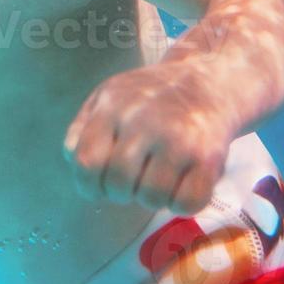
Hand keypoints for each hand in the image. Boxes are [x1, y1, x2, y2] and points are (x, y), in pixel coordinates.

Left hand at [62, 64, 236, 214]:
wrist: (211, 79)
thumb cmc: (151, 95)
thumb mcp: (108, 96)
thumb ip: (83, 127)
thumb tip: (73, 159)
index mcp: (113, 106)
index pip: (86, 163)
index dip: (89, 185)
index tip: (100, 186)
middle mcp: (144, 121)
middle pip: (118, 184)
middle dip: (121, 194)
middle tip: (132, 184)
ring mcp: (178, 139)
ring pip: (151, 198)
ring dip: (151, 198)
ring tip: (157, 179)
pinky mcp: (209, 157)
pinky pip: (187, 204)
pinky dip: (181, 203)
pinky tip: (181, 184)